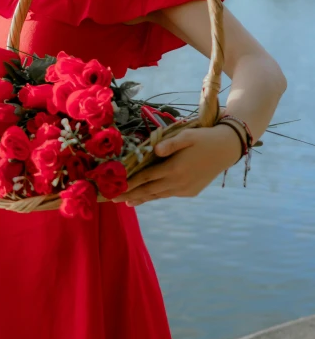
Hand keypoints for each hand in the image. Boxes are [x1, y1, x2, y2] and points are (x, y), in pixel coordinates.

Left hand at [111, 125, 242, 205]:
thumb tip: (155, 151)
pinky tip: (148, 196)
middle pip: (149, 191)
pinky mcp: (190, 191)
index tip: (115, 189)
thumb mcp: (187, 136)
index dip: (130, 184)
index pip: (146, 178)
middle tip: (113, 200)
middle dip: (131, 195)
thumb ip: (170, 143)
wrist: (226, 149)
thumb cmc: (204, 138)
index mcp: (174, 169)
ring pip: (158, 195)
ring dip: (142, 198)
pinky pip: (168, 194)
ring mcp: (184, 189)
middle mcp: (178, 183)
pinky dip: (156, 196)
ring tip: (127, 202)